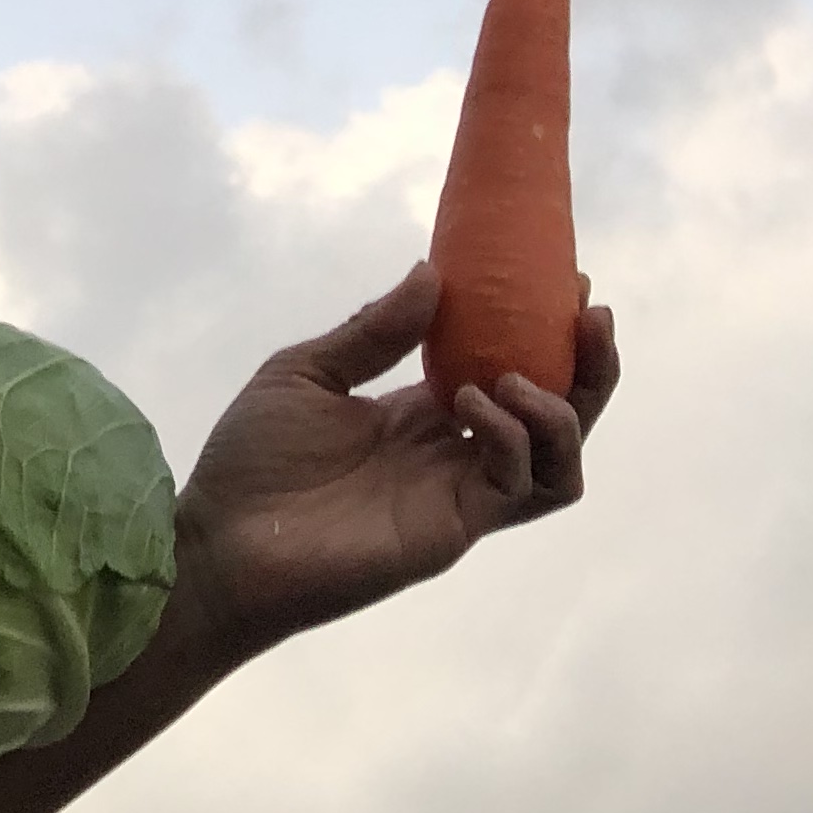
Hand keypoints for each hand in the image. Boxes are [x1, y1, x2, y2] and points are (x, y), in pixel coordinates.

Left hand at [173, 262, 619, 668]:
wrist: (222, 542)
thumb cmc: (252, 461)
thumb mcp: (305, 373)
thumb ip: (372, 330)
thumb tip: (431, 271)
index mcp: (420, 412)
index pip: (506, 368)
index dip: (544, 331)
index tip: (569, 282)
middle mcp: (452, 451)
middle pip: (555, 415)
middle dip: (587, 368)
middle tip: (590, 317)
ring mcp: (459, 493)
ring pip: (559, 460)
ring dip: (560, 412)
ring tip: (515, 376)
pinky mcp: (455, 527)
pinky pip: (519, 487)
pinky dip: (513, 440)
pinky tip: (470, 408)